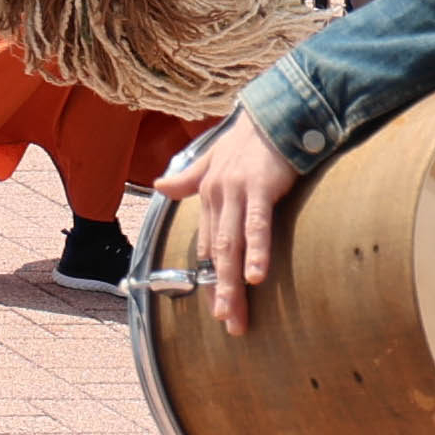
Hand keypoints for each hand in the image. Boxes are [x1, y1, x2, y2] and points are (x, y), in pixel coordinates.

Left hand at [153, 118, 302, 334]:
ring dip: (231, 282)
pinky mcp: (260, 187)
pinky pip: (257, 225)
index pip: (208, 244)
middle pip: (217, 253)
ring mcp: (236, 192)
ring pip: (232, 245)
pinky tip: (256, 277)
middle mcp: (216, 195)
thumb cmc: (249, 138)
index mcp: (207, 193)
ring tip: (233, 313)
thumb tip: (161, 186)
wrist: (274, 110)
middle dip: (220, 291)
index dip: (211, 277)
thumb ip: (190, 177)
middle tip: (227, 324)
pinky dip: (257, 252)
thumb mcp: (214, 159)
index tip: (216, 307)